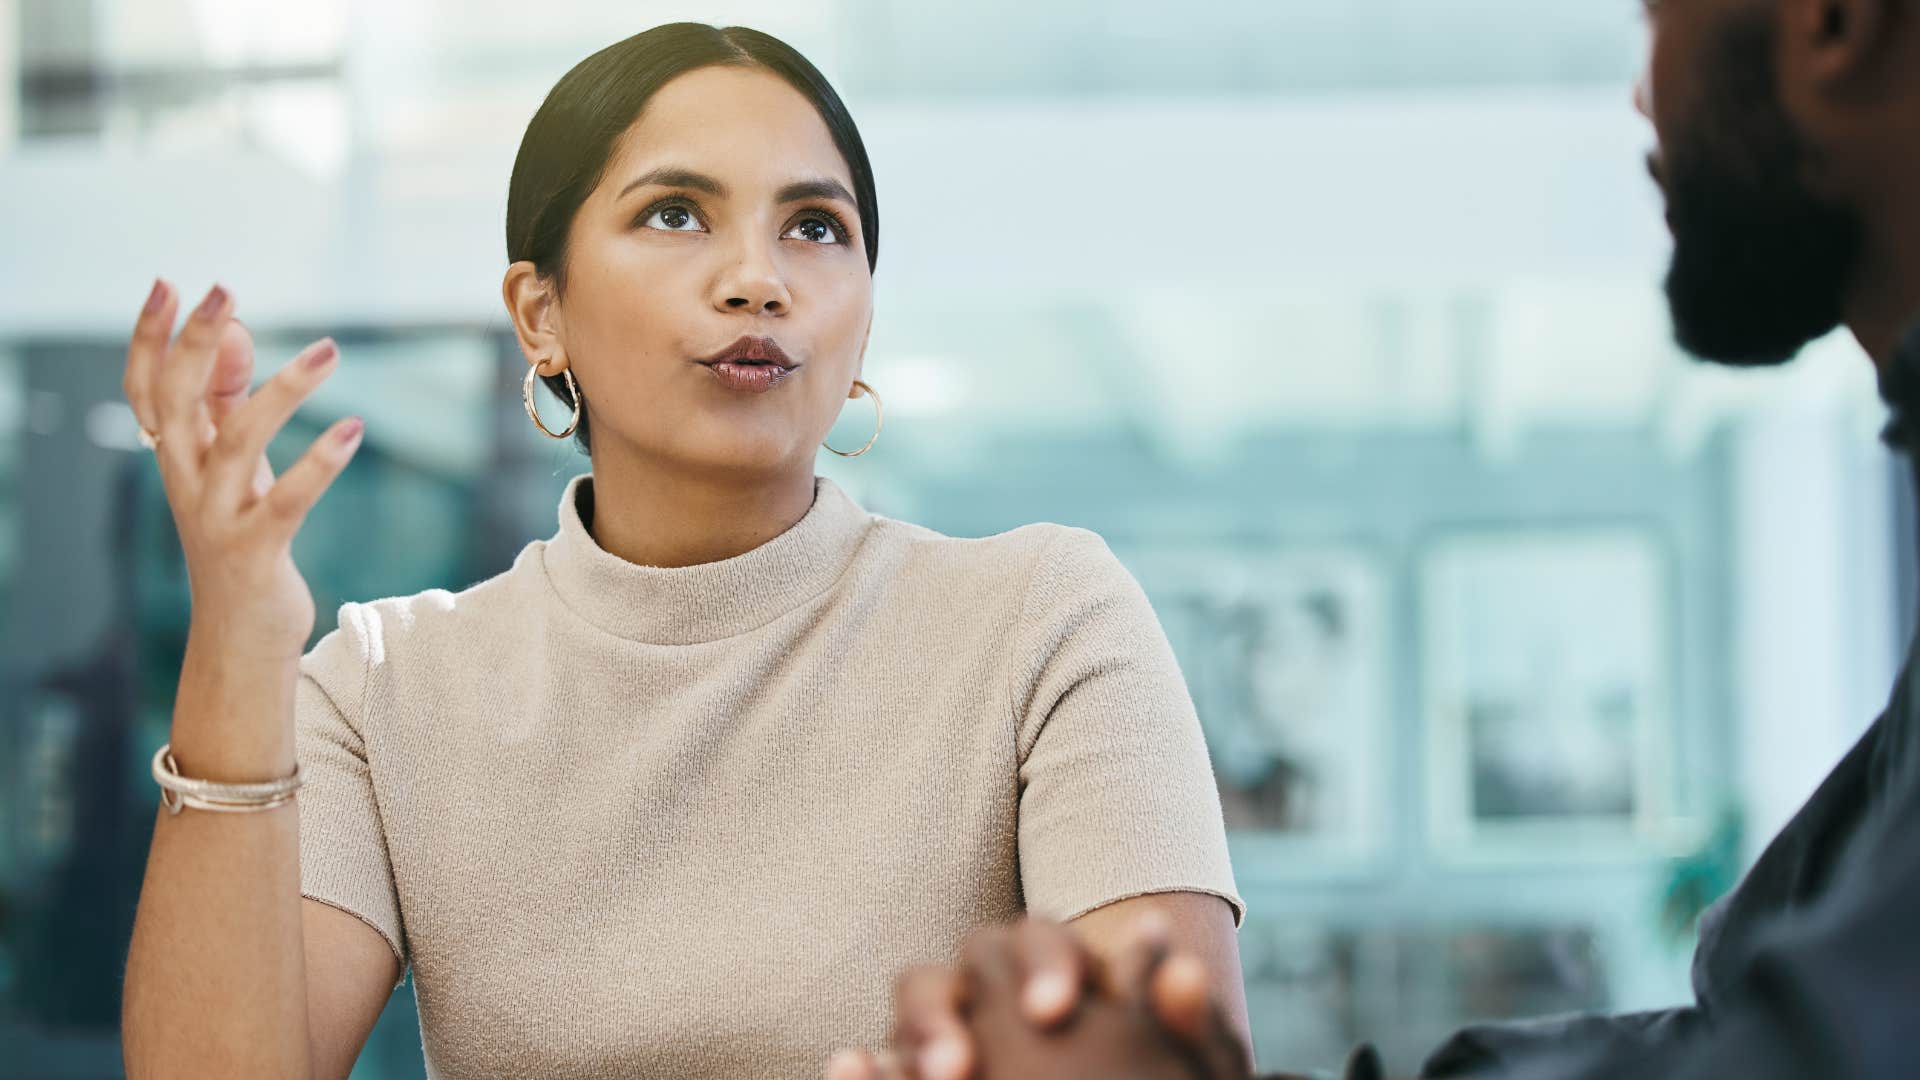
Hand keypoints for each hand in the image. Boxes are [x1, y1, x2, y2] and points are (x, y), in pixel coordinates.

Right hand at [123, 280, 362, 661]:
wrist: (240, 635)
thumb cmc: (241, 536)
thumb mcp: (233, 466)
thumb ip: (229, 400)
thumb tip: (235, 329)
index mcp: (176, 457)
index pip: (147, 388)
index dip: (150, 338)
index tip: (168, 284)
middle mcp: (185, 481)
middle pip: (177, 402)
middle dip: (196, 343)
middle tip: (222, 289)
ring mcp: (216, 517)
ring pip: (236, 442)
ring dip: (282, 391)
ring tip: (329, 350)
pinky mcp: (255, 550)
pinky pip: (286, 501)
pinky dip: (319, 463)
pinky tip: (353, 429)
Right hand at [828, 917, 1249, 1079]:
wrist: (1094, 1074)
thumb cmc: (1144, 1070)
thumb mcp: (1170, 1056)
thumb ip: (1175, 1018)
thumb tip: (1190, 975)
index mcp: (1061, 964)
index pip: (1044, 940)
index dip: (1046, 967)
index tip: (1054, 1010)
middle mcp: (1001, 978)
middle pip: (974, 958)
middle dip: (972, 998)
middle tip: (972, 1059)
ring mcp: (954, 1017)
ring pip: (920, 993)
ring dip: (921, 1027)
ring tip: (942, 1074)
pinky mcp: (917, 1059)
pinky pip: (880, 1056)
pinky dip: (866, 1065)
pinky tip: (850, 1068)